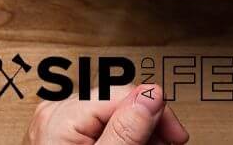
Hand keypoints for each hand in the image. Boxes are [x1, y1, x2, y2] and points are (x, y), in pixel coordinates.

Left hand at [24, 84, 187, 144]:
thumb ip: (126, 133)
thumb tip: (151, 95)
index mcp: (62, 116)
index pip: (123, 94)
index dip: (157, 113)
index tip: (177, 136)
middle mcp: (55, 112)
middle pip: (119, 103)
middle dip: (148, 126)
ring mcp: (56, 124)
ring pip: (112, 115)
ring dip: (137, 133)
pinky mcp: (60, 137)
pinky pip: (97, 127)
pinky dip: (119, 138)